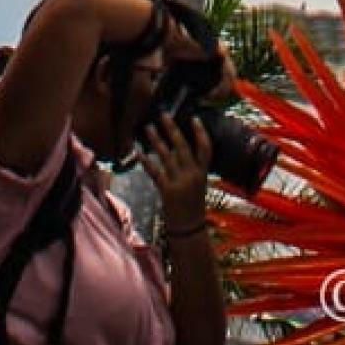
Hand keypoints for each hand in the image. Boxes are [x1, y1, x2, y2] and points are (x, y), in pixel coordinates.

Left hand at [143, 111, 212, 234]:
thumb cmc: (192, 206)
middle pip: (183, 147)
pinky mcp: (166, 191)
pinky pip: (155, 172)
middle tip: (163, 115)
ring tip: (148, 128)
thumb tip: (178, 149)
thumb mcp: (198, 185)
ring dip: (156, 140)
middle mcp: (192, 175)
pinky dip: (146, 161)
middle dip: (172, 129)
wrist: (189, 229)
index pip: (206, 148)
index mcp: (202, 173)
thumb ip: (190, 168)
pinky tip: (139, 152)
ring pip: (166, 156)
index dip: (200, 132)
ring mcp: (179, 183)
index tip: (194, 118)